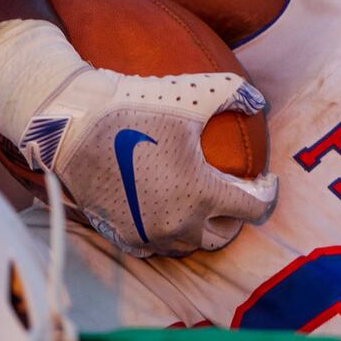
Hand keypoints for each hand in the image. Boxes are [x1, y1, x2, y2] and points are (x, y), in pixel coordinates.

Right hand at [0, 19, 277, 256]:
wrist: (73, 124)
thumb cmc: (136, 106)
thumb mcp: (195, 93)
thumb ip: (236, 94)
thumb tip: (259, 102)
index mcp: (203, 193)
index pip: (256, 209)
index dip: (267, 192)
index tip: (265, 179)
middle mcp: (179, 223)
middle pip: (224, 235)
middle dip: (234, 215)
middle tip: (232, 193)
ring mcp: (149, 235)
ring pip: (190, 244)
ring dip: (201, 226)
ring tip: (201, 202)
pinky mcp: (123, 237)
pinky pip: (157, 247)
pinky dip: (168, 233)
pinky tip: (167, 211)